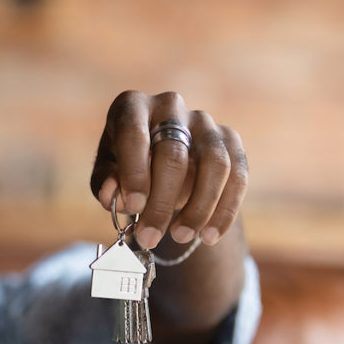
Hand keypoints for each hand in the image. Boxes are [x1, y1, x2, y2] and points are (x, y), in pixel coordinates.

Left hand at [90, 91, 247, 249]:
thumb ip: (106, 184)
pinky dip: (225, 210)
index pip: (134, 133)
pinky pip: (237, 175)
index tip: (134, 207)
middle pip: (174, 153)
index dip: (134, 171)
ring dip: (199, 207)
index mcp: (132, 107)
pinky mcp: (230, 140)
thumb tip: (115, 195)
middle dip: (161, 202)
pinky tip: (209, 236)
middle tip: (149, 237)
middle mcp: (170, 106)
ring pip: (214, 163)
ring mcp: (204, 121)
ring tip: (181, 237)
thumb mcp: (107, 174)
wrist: (158, 163)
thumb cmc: (124, 168)